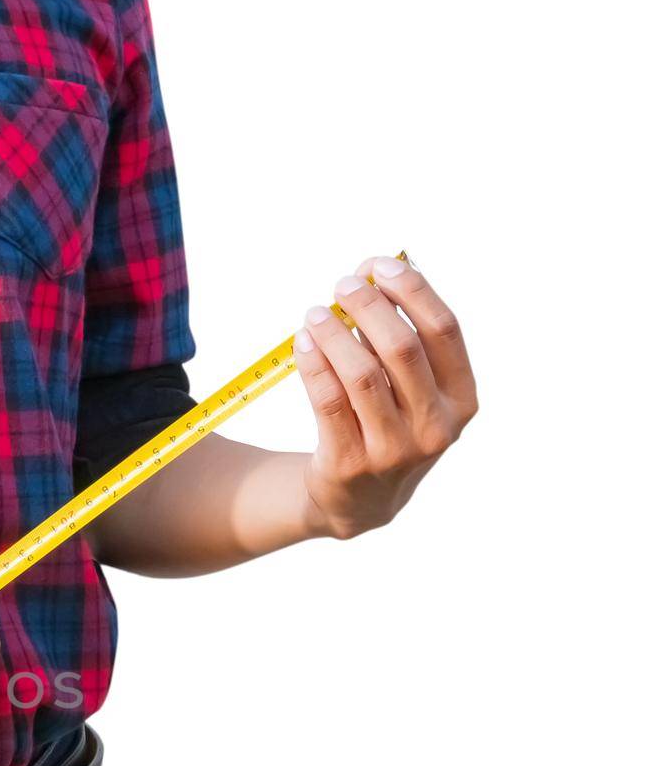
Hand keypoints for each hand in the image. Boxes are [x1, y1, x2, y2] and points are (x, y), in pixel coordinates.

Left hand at [294, 257, 477, 539]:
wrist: (359, 500)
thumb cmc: (388, 424)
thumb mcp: (413, 390)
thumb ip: (404, 338)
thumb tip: (375, 274)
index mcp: (462, 399)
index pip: (444, 331)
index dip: (412, 290)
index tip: (380, 265)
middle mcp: (435, 427)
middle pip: (402, 348)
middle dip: (370, 307)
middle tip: (342, 285)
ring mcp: (393, 450)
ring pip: (362, 375)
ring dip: (335, 334)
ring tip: (316, 312)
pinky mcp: (349, 463)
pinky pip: (327, 402)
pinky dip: (314, 364)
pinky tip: (303, 341)